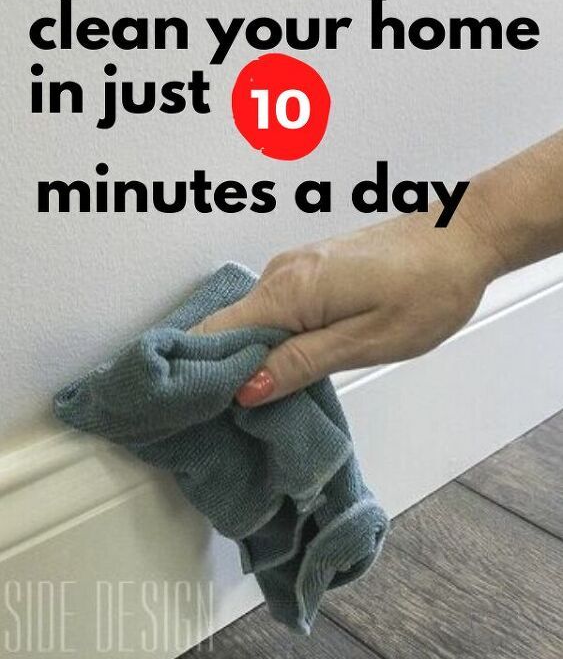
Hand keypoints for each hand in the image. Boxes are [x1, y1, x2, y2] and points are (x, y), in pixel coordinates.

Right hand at [193, 200, 503, 406]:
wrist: (463, 237)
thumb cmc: (429, 288)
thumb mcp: (367, 341)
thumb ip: (301, 362)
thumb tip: (246, 388)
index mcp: (290, 290)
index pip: (214, 333)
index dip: (197, 372)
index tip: (188, 411)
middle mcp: (281, 273)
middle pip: (227, 329)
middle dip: (220, 373)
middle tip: (222, 420)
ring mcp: (294, 269)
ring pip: (250, 322)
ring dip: (249, 360)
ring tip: (253, 405)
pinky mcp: (310, 272)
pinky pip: (273, 311)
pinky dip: (271, 341)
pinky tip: (283, 368)